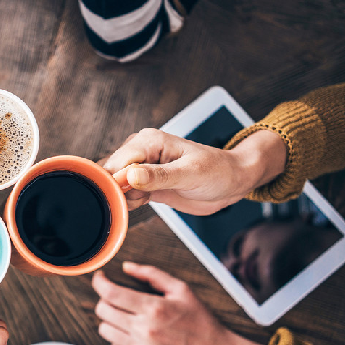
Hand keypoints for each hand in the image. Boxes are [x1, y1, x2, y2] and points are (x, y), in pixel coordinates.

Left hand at [92, 262, 272, 344]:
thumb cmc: (201, 321)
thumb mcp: (181, 289)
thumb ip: (152, 274)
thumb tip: (127, 267)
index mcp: (154, 308)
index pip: (110, 293)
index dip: (99, 282)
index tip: (100, 279)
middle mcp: (145, 330)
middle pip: (102, 311)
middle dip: (105, 300)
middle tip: (115, 297)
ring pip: (104, 330)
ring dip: (110, 320)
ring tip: (124, 316)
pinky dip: (118, 339)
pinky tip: (130, 333)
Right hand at [102, 128, 286, 214]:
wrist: (233, 182)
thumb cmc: (218, 172)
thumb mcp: (191, 174)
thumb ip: (160, 176)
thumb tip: (131, 176)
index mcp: (149, 141)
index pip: (118, 161)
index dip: (116, 181)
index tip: (124, 197)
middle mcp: (141, 152)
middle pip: (111, 173)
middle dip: (116, 191)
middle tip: (138, 201)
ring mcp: (141, 168)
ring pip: (115, 185)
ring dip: (122, 198)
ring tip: (144, 201)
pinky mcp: (145, 184)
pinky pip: (125, 194)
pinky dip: (128, 203)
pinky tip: (143, 203)